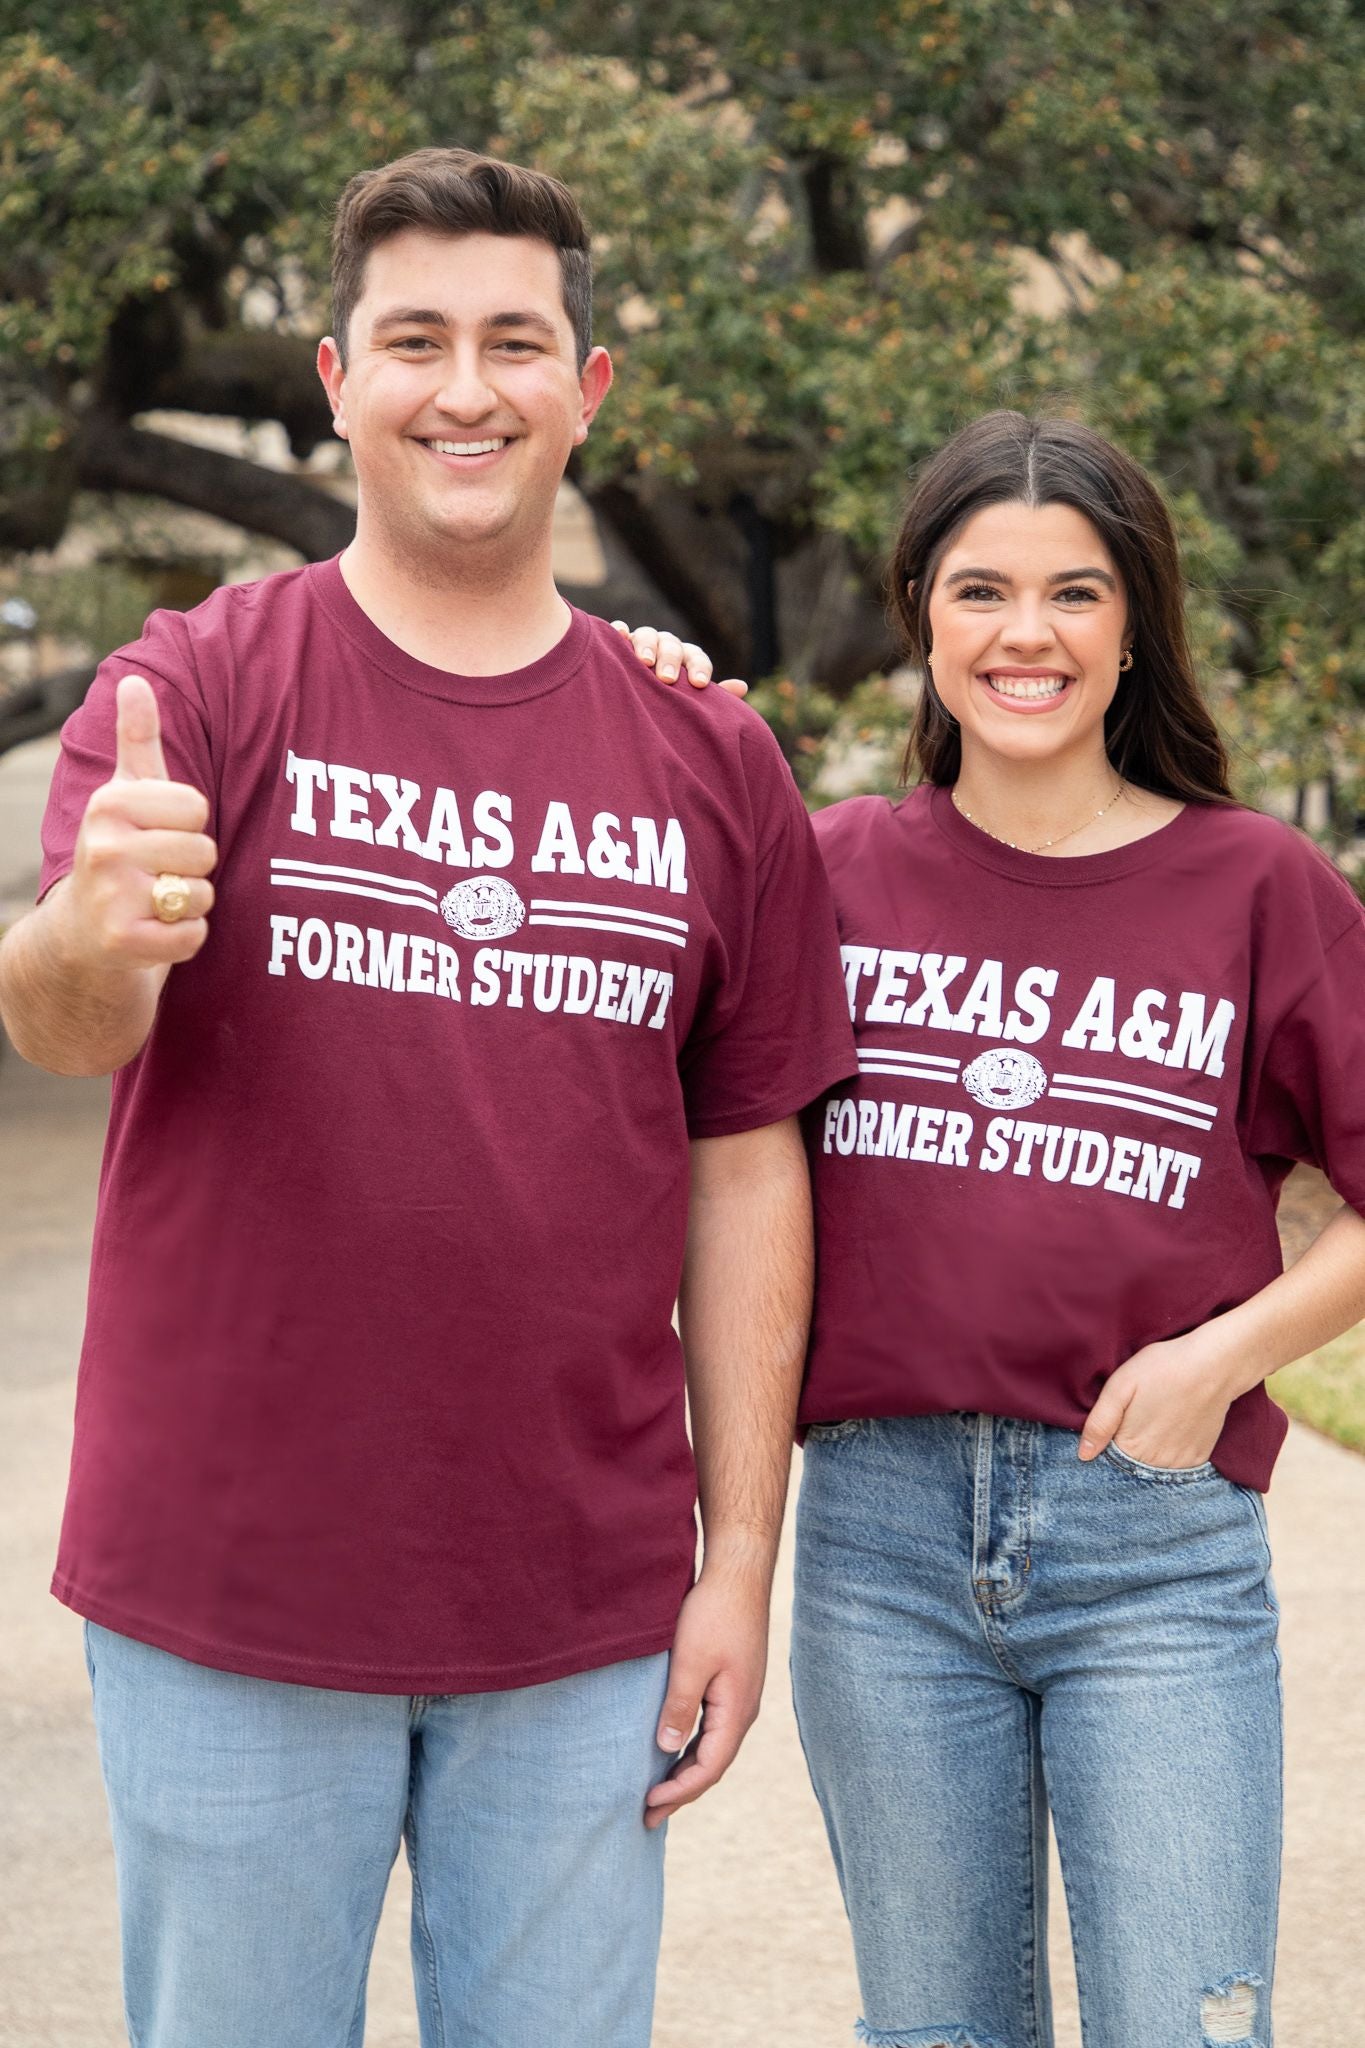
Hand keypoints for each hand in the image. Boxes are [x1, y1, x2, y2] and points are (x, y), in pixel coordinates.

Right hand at [57, 675, 216, 970]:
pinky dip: (186, 938)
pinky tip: (156, 930)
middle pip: (204, 852)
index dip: (188, 826)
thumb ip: (136, 738)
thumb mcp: (124, 792)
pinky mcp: (123, 941)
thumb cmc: (119, 850)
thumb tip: (135, 679)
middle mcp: (104, 847)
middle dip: (192, 867)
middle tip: (157, 873)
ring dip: (191, 903)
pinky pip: (194, 935)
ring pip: (202, 894)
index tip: (157, 834)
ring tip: (155, 900)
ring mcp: (111, 896)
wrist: (81, 932)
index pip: (197, 808)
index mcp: (109, 804)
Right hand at [610, 621, 747, 696]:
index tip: (699, 684)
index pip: (697, 657)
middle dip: (671, 660)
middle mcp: (666, 647)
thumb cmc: (670, 705)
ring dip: (647, 646)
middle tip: (667, 679)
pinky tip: (620, 635)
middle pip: (672, 645)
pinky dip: (620, 631)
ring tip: (644, 662)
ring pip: (647, 635)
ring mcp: (642, 643)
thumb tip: (741, 687)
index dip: (699, 668)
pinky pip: (619, 632)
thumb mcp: (691, 705)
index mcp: (687, 660)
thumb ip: (713, 698)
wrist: (639, 702)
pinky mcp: (618, 644)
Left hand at [644, 1569, 767, 1829]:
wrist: (739, 1573)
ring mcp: (739, 1697)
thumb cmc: (714, 1613)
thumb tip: (666, 1751)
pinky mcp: (732, 1683)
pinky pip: (712, 1728)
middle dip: (681, 1793)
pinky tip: (672, 1750)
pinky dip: (691, 1747)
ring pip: (712, 1748)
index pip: (708, 1768)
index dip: (678, 1792)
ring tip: (657, 1793)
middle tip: (646, 1816)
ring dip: (685, 1772)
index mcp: (736, 1711)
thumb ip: (679, 1706)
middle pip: (713, 1765)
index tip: (646, 1805)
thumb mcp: (690, 1661)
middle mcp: (743, 1710)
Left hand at [1078, 1328, 1237, 1469]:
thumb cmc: (1163, 1368)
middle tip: (1137, 1416)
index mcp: (1130, 1447)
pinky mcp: (1198, 1458)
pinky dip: (1170, 1452)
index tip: (1115, 1423)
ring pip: (1152, 1467)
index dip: (1105, 1443)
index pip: (1107, 1460)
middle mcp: (1155, 1463)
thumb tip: (1084, 1456)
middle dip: (1126, 1447)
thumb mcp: (1120, 1386)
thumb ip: (1099, 1423)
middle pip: (1130, 1465)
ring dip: (1148, 1452)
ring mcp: (1179, 1464)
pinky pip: (1175, 1465)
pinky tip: (1171, 1427)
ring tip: (1154, 1419)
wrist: (1214, 1365)